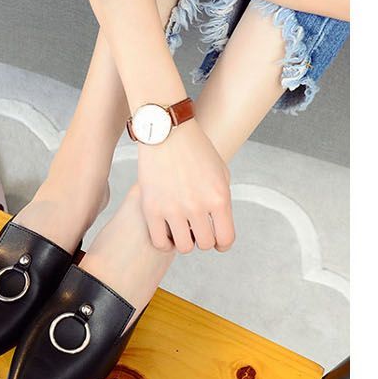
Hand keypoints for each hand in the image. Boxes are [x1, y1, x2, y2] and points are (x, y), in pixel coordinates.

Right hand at [137, 125, 234, 253]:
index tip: (217, 241)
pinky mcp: (151, 209)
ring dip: (184, 241)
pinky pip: (160, 242)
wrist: (166, 130)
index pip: (226, 239)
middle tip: (197, 228)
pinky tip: (167, 233)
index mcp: (219, 197)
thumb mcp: (220, 172)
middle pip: (204, 244)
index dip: (222, 244)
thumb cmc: (195, 150)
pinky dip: (165, 243)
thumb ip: (222, 200)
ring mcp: (173, 209)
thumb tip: (219, 227)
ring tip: (181, 229)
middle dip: (202, 238)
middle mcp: (197, 206)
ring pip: (183, 247)